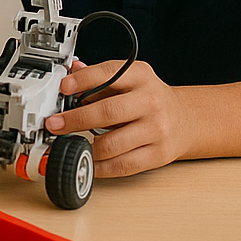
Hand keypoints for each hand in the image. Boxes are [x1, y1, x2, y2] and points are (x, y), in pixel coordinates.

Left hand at [46, 59, 190, 176]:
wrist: (185, 120)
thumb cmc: (149, 98)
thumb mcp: (129, 78)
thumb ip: (100, 77)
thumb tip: (70, 73)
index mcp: (141, 76)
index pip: (108, 74)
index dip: (83, 80)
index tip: (63, 87)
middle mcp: (151, 101)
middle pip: (108, 111)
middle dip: (76, 119)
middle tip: (55, 124)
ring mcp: (156, 130)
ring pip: (113, 143)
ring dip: (85, 146)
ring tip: (69, 143)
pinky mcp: (158, 154)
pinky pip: (123, 165)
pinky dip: (100, 167)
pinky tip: (87, 161)